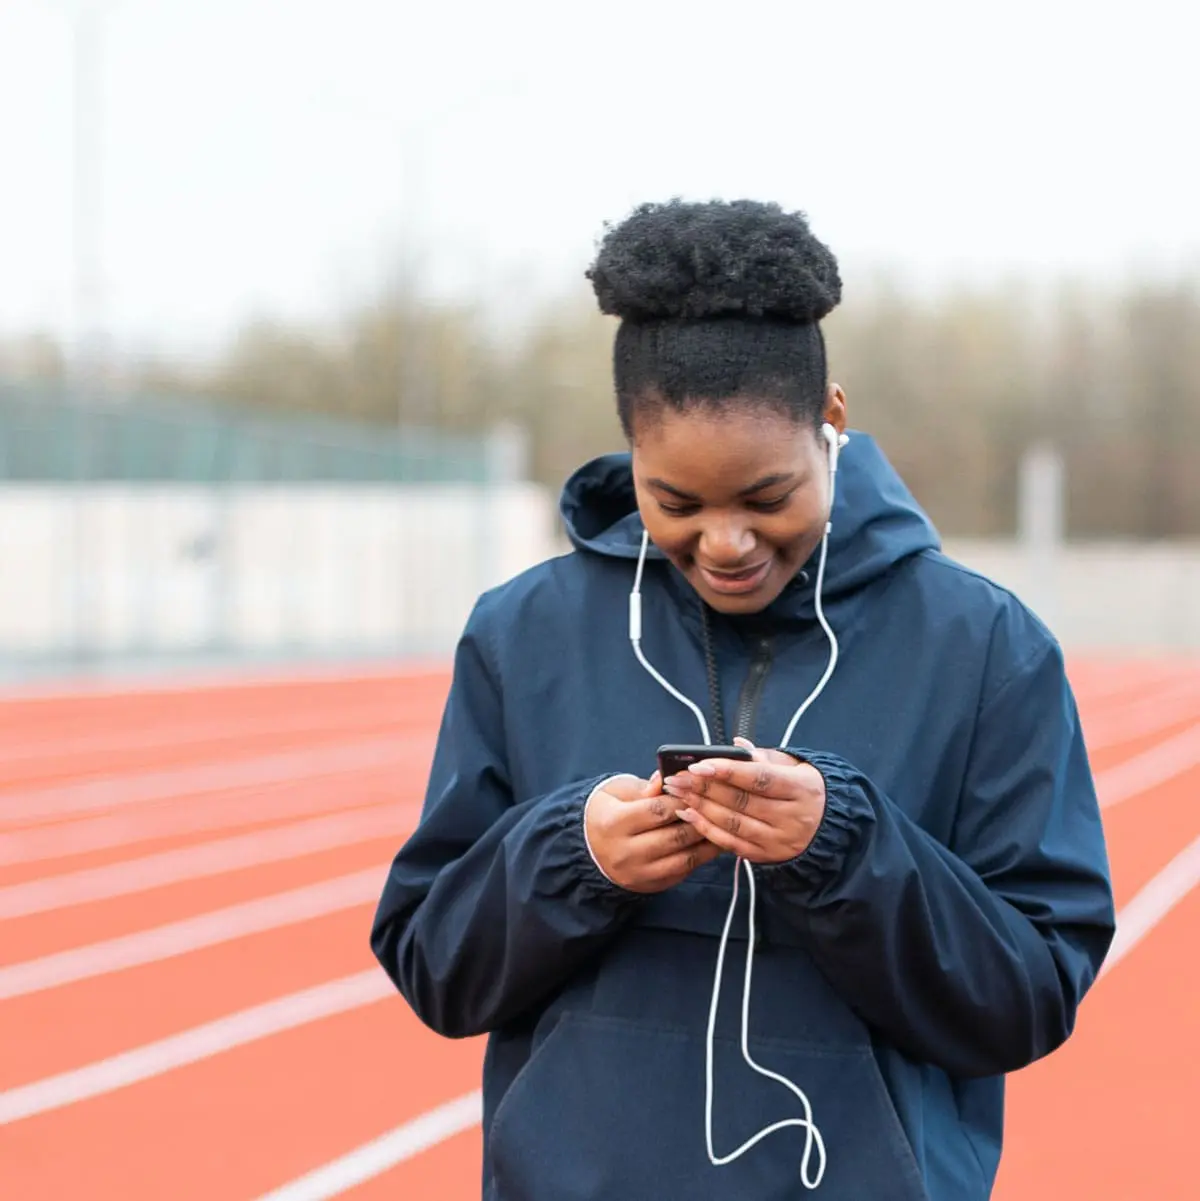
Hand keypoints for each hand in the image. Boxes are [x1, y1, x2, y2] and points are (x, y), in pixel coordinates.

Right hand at [584, 772, 722, 892]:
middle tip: (719, 807)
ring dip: (708, 842)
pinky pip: (683, 872)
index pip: (657, 810)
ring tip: (723, 825)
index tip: (699, 789)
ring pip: (684, 858)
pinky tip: (713, 842)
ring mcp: (638, 873)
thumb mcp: (618, 793)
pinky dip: (701, 857)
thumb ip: (645, 787)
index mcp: (613, 823)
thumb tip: (667, 777)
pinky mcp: (650, 886)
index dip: (682, 799)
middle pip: (675, 836)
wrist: (589, 849)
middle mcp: (624, 852)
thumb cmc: (609, 812)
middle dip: (700, 820)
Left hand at [662, 738, 825, 863]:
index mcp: (800, 789)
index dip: (727, 771)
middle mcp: (792, 817)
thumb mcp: (796, 767)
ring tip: (679, 793)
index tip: (698, 765)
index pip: (758, 778)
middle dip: (704, 788)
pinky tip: (689, 814)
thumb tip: (737, 743)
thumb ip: (765, 756)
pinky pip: (732, 844)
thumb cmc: (806, 790)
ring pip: (733, 824)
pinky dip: (707, 829)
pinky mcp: (768, 856)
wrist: (831, 830)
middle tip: (677, 777)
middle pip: (741, 801)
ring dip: (700, 807)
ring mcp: (779, 840)